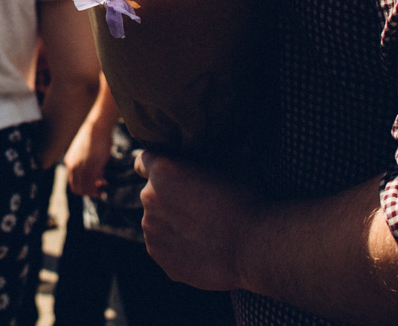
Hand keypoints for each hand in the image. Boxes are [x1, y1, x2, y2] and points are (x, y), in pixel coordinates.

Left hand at [64, 120, 112, 197]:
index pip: (73, 183)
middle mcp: (72, 166)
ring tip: (103, 188)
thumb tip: (93, 173)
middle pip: (77, 189)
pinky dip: (99, 186)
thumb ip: (84, 162)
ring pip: (85, 188)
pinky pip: (93, 182)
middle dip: (89, 192)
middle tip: (99, 191)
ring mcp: (81, 167)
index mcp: (69, 162)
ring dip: (95, 191)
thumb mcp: (84, 151)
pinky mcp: (91, 166)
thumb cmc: (94, 136)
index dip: (83, 188)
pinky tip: (105, 182)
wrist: (97, 126)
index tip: (93, 187)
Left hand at [135, 151, 255, 291]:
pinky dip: (177, 246)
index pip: (143, 162)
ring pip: (157, 221)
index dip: (156, 166)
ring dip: (172, 223)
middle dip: (169, 197)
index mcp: (162, 170)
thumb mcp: (236, 164)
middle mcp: (149, 198)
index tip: (168, 173)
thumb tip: (238, 140)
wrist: (254, 248)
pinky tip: (201, 248)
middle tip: (198, 205)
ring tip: (203, 230)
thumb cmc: (247, 201)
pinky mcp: (159, 256)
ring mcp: (151, 229)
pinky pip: (164, 246)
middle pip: (152, 193)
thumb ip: (221, 152)